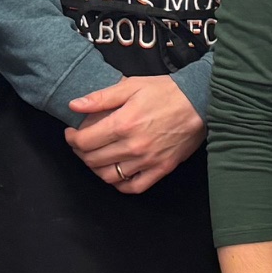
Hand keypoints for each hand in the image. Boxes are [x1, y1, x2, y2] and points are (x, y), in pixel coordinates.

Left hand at [65, 74, 204, 194]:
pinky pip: (134, 186)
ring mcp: (148, 160)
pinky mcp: (162, 169)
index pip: (84, 142)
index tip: (72, 133)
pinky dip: (120, 184)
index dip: (72, 139)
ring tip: (96, 157)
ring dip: (96, 168)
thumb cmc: (166, 91)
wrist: (200, 101)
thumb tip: (74, 106)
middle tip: (82, 144)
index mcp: (123, 124)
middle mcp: (133, 146)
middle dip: (80, 152)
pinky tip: (117, 173)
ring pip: (109, 176)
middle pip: (92, 160)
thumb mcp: (132, 85)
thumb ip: (101, 97)